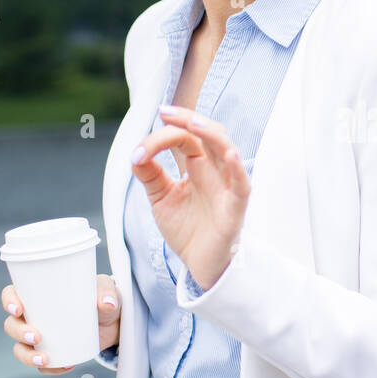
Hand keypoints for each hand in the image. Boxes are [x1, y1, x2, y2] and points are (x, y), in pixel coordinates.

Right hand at [1, 274, 121, 372]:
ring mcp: (40, 336)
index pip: (12, 295)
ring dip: (27, 356)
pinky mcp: (52, 352)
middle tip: (36, 336)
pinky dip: (50, 368)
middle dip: (19, 332)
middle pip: (12, 325)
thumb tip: (106, 303)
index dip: (9, 301)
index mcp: (38, 294)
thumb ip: (107, 293)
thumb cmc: (102, 296)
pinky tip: (66, 366)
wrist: (114, 321)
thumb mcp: (106, 290)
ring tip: (44, 359)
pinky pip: (42, 364)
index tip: (18, 309)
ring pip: (21, 348)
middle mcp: (33, 316)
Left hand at [129, 106, 249, 289]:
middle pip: (207, 135)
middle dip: (188, 120)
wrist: (199, 264)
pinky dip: (237, 167)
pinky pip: (241, 184)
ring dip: (211, 133)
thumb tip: (135, 153)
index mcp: (197, 166)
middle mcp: (214, 170)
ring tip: (193, 122)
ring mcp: (226, 186)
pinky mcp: (235, 207)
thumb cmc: (187, 229)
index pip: (184, 139)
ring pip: (226, 149)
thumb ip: (149, 174)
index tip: (139, 152)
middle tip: (166, 112)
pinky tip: (229, 154)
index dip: (162, 137)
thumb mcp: (160, 197)